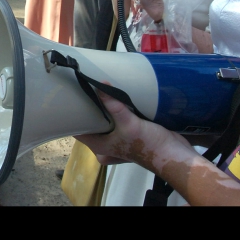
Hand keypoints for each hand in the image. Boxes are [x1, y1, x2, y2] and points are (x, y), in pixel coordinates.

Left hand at [76, 92, 192, 166]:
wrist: (174, 155)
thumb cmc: (148, 145)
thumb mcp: (129, 124)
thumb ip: (114, 106)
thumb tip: (100, 84)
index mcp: (99, 145)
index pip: (76, 130)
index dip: (69, 117)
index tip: (65, 99)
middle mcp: (105, 143)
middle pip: (90, 123)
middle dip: (86, 108)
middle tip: (80, 87)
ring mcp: (117, 139)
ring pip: (104, 120)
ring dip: (102, 107)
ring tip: (94, 87)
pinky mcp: (129, 133)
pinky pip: (116, 119)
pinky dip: (114, 109)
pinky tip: (113, 95)